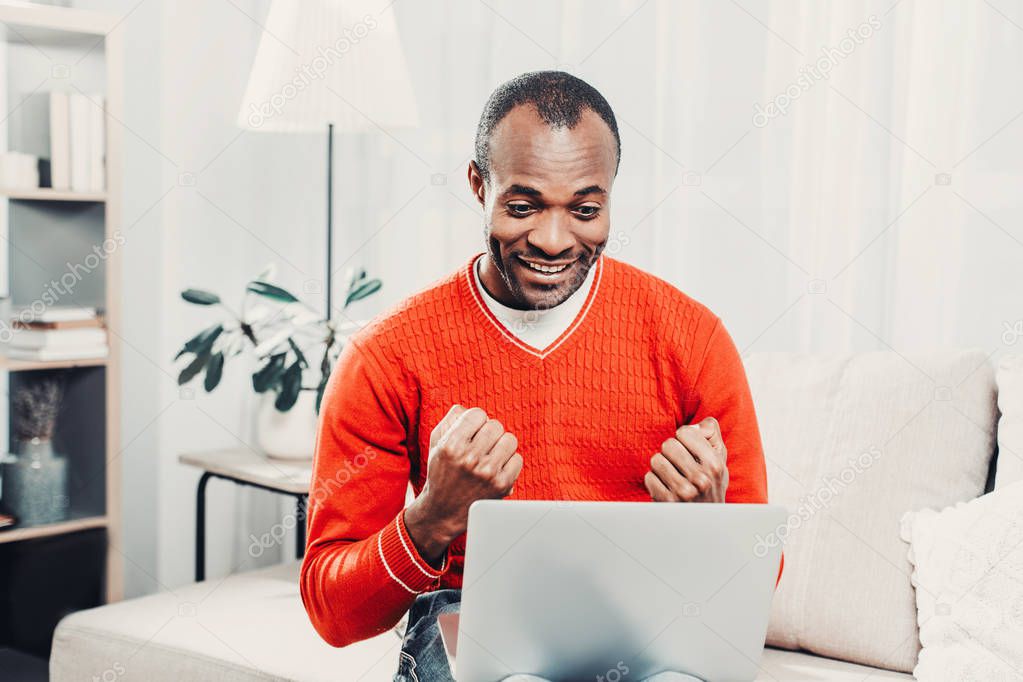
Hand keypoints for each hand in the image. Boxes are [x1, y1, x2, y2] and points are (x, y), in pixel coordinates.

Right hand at [404, 405, 522, 564]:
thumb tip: (467, 408)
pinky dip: (509, 462)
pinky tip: (497, 467)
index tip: (472, 431)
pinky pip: (517, 459)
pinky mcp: (501, 485)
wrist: (443, 512)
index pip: (477, 414)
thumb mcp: (436, 444)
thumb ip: (450, 420)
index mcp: (451, 445)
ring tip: (491, 454)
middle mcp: (469, 458)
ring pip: (509, 439)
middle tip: (482, 444)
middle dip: (489, 432)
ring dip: (501, 445)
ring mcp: (487, 473)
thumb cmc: (441, 473)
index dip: (476, 421)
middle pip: (495, 426)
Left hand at [644, 417, 727, 502]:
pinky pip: (649, 477)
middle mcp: (701, 479)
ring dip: (661, 466)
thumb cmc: (710, 484)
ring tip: (672, 475)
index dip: (683, 439)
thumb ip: (712, 434)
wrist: (705, 521)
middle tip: (678, 464)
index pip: (685, 432)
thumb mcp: (719, 459)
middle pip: (668, 444)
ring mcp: (684, 492)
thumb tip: (698, 424)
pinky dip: (655, 481)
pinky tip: (666, 487)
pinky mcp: (667, 503)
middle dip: (671, 452)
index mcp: (714, 464)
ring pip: (656, 460)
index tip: (688, 450)